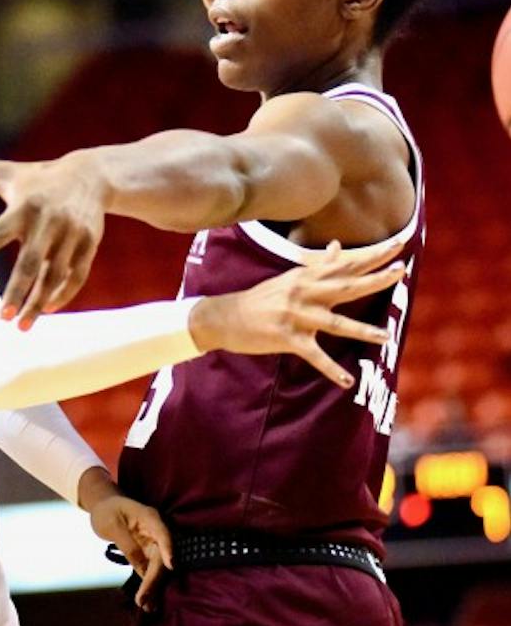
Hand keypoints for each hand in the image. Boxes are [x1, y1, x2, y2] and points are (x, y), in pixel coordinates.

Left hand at [0, 146, 105, 326]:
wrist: (92, 175)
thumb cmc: (38, 178)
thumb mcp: (6, 172)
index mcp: (24, 206)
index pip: (0, 230)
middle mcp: (48, 222)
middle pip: (31, 262)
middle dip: (17, 292)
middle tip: (1, 318)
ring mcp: (72, 234)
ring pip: (55, 275)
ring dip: (39, 302)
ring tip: (22, 325)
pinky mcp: (90, 244)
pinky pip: (77, 275)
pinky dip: (64, 294)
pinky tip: (48, 309)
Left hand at [88, 494, 173, 611]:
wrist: (105, 507)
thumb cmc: (107, 511)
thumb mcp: (112, 524)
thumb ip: (127, 544)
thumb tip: (142, 568)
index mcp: (150, 518)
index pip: (163, 534)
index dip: (168, 549)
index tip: (171, 566)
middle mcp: (156, 533)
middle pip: (160, 558)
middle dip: (153, 580)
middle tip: (142, 600)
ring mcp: (154, 545)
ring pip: (157, 569)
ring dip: (152, 588)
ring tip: (146, 607)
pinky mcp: (148, 554)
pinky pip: (150, 571)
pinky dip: (149, 586)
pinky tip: (148, 603)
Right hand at [188, 240, 404, 386]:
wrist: (224, 316)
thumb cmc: (260, 298)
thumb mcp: (290, 278)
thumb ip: (317, 265)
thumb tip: (337, 245)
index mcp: (307, 278)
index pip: (345, 263)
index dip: (373, 254)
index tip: (399, 244)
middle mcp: (303, 293)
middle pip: (345, 286)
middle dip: (374, 279)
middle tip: (402, 271)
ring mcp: (295, 316)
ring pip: (334, 323)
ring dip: (361, 330)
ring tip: (385, 336)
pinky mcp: (286, 338)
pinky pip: (313, 356)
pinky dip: (330, 370)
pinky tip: (347, 381)